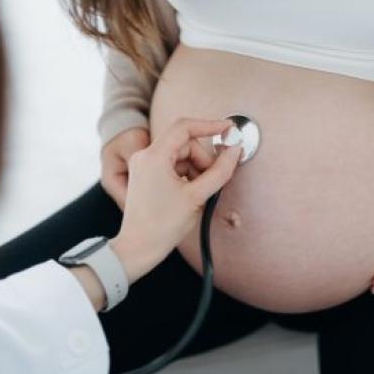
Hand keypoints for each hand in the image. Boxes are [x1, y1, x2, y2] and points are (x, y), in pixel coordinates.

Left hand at [109, 118, 241, 283]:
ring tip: (200, 192)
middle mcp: (145, 156)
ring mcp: (144, 166)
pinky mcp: (146, 176)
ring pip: (180, 155)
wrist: (139, 248)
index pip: (185, 127)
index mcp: (153, 156)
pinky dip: (187, 175)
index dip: (210, 125)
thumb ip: (220, 171)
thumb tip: (235, 151)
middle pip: (185, 144)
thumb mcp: (197, 196)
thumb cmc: (162, 225)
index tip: (229, 129)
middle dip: (203, 159)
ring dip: (196, 169)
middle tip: (212, 181)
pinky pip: (173, 165)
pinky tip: (191, 193)